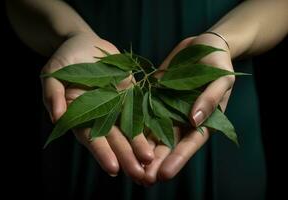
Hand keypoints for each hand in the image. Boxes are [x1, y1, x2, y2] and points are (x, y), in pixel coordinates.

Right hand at [41, 33, 153, 179]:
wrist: (85, 44)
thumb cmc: (65, 58)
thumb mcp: (53, 74)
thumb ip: (53, 94)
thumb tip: (56, 117)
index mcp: (79, 114)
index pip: (91, 137)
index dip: (102, 152)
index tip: (113, 168)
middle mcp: (99, 114)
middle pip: (114, 138)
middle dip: (126, 156)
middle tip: (139, 174)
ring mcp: (117, 105)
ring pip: (129, 128)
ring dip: (139, 146)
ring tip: (150, 162)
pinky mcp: (131, 95)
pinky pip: (141, 110)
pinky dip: (149, 124)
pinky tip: (159, 138)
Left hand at [142, 34, 234, 184]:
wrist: (203, 45)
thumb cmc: (218, 62)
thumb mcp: (220, 79)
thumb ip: (211, 98)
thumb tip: (196, 120)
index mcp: (203, 120)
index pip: (190, 144)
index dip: (178, 159)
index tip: (165, 174)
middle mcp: (182, 119)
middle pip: (169, 144)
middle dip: (156, 162)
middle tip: (142, 179)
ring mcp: (167, 108)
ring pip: (153, 132)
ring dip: (142, 150)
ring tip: (130, 165)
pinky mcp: (154, 97)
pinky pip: (143, 111)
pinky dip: (135, 125)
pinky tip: (122, 137)